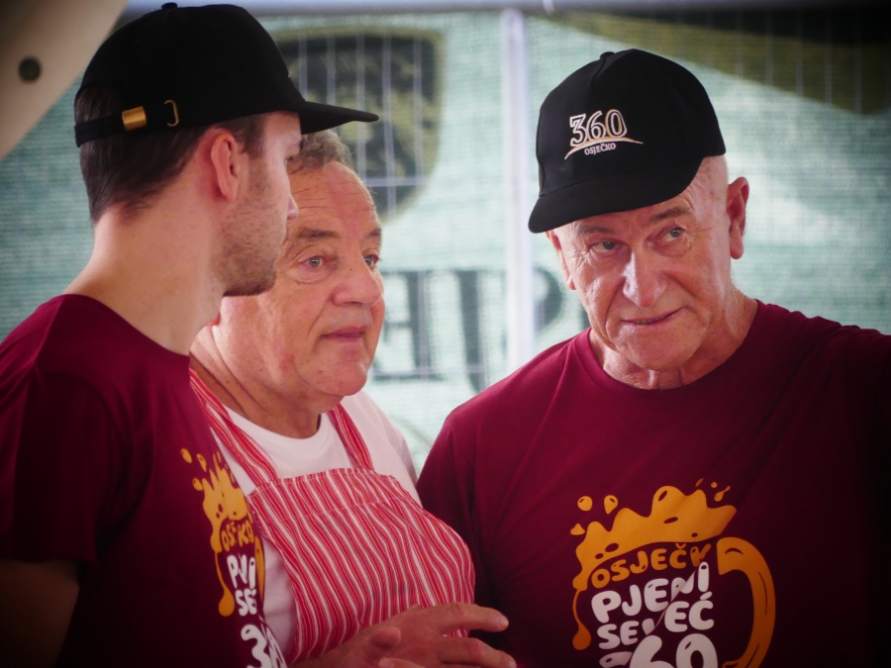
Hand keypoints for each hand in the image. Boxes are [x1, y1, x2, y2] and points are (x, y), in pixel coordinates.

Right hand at [295, 603, 514, 667]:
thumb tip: (433, 610)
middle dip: (492, 657)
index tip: (504, 621)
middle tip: (511, 663)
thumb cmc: (367, 646)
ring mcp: (413, 660)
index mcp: (420, 621)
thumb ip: (416, 617)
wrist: (336, 665)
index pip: (457, 611)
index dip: (482, 615)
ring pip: (456, 667)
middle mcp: (420, 639)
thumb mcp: (394, 623)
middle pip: (466, 648)